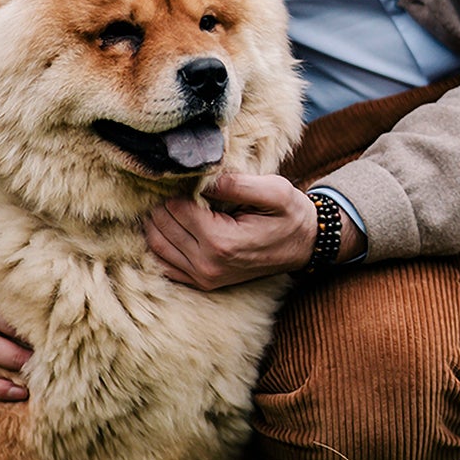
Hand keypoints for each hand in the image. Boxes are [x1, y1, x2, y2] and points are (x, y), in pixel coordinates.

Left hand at [147, 172, 362, 289]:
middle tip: (173, 184)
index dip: (177, 189)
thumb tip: (200, 178)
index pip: (177, 209)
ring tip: (167, 200)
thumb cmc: (290, 214)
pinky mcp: (203, 283)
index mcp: (222, 242)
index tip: (186, 176)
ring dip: (156, 222)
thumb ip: (235, 183)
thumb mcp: (274, 190)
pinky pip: (165, 265)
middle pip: (163, 227)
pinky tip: (166, 225)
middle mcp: (208, 265)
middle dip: (163, 203)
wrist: (304, 245)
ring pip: (157, 246)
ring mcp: (204, 278)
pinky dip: (158, 244)